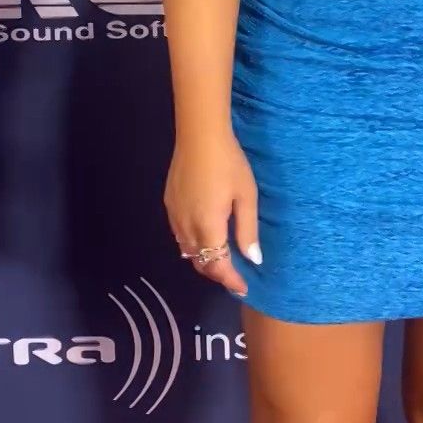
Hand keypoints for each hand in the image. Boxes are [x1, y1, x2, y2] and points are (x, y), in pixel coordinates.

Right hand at [163, 127, 261, 298]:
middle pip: (199, 262)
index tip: (243, 287)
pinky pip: (179, 235)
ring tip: (221, 259)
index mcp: (208, 226)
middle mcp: (186, 226)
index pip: (217, 266)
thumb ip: (247, 230)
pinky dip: (192, 244)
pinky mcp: (169, 204)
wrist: (199, 136)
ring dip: (204, 259)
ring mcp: (174, 215)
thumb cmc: (229, 164)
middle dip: (217, 273)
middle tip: (235, 275)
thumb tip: (253, 259)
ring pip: (187, 250)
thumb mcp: (246, 196)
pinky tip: (204, 237)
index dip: (230, 280)